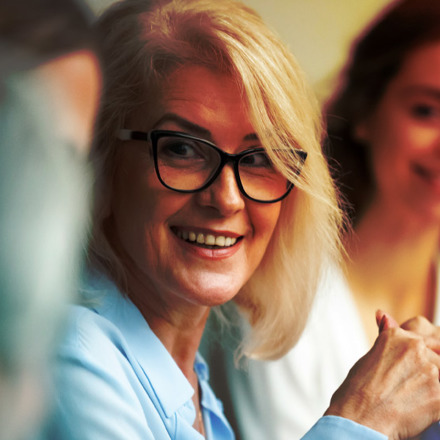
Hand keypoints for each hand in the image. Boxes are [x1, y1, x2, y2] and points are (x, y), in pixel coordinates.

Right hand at [325, 313, 439, 439]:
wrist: (359, 417)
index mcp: (397, 336)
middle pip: (436, 359)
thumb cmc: (358, 390)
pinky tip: (417, 409)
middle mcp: (415, 348)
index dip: (420, 360)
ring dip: (431, 388)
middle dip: (426, 374)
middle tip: (407, 388)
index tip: (410, 373)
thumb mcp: (370, 356)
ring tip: (411, 400)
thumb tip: (383, 315)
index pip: (423, 343)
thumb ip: (386, 338)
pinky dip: (434, 406)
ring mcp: (429, 370)